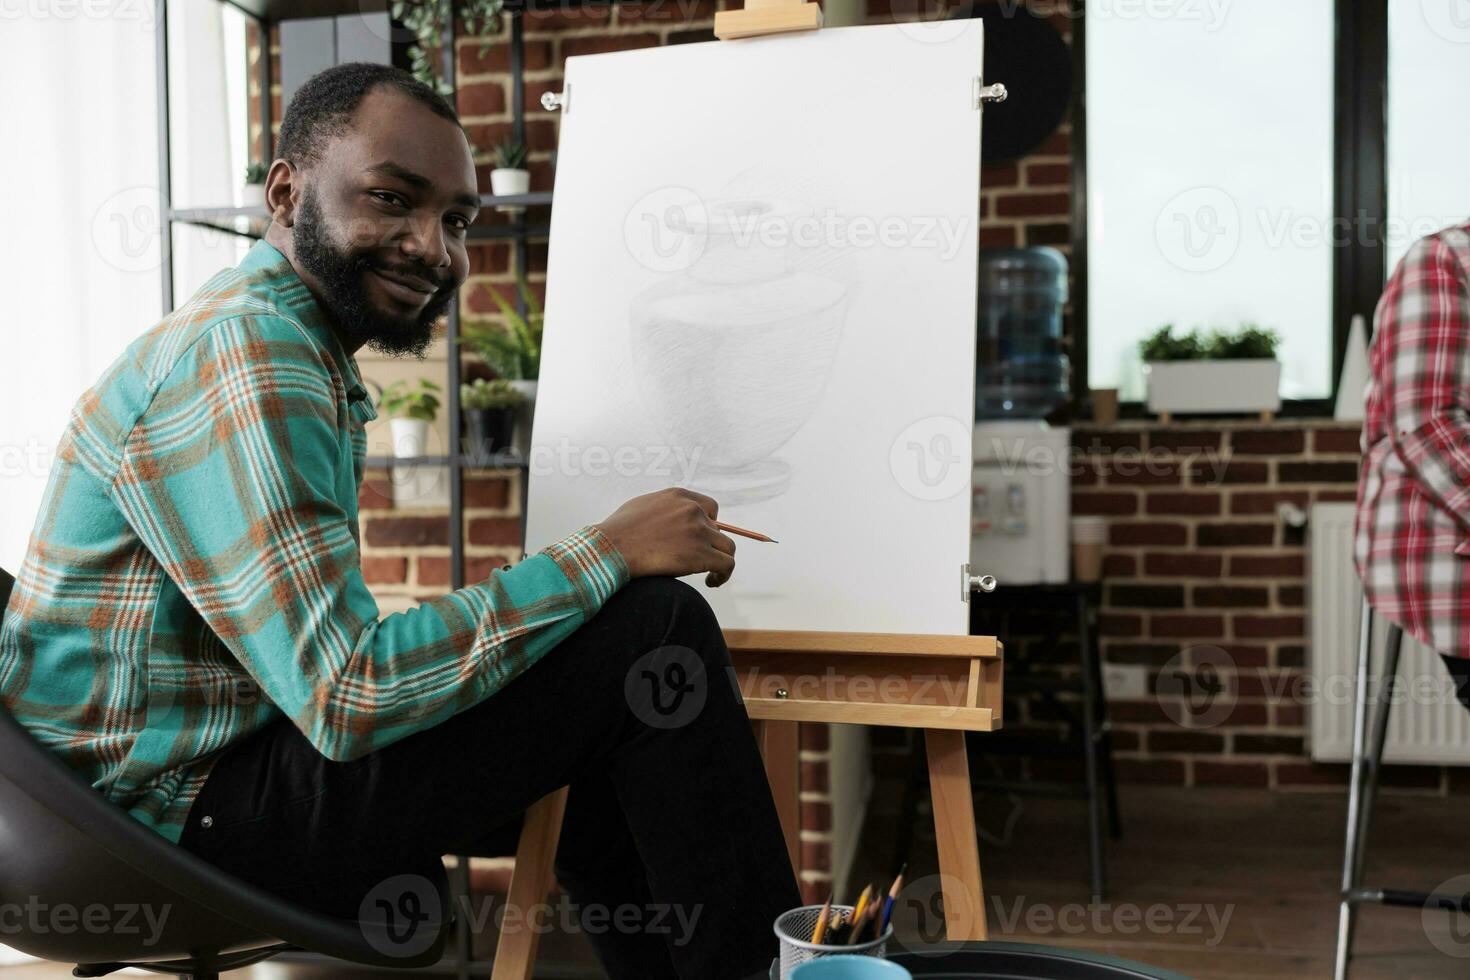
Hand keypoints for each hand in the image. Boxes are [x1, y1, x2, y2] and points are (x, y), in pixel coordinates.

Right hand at [594, 488, 735, 587]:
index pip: (710, 508)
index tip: (701, 540)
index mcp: (679, 496)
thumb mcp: (641, 506)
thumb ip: (662, 509)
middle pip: (717, 529)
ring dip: (720, 561)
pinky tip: (712, 582)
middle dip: (710, 546)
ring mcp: (698, 531)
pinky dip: (723, 575)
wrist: (611, 548)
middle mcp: (692, 510)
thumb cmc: (617, 532)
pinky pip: (727, 565)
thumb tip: (668, 518)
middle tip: (698, 561)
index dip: (709, 525)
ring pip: (727, 547)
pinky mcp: (701, 554)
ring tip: (711, 574)